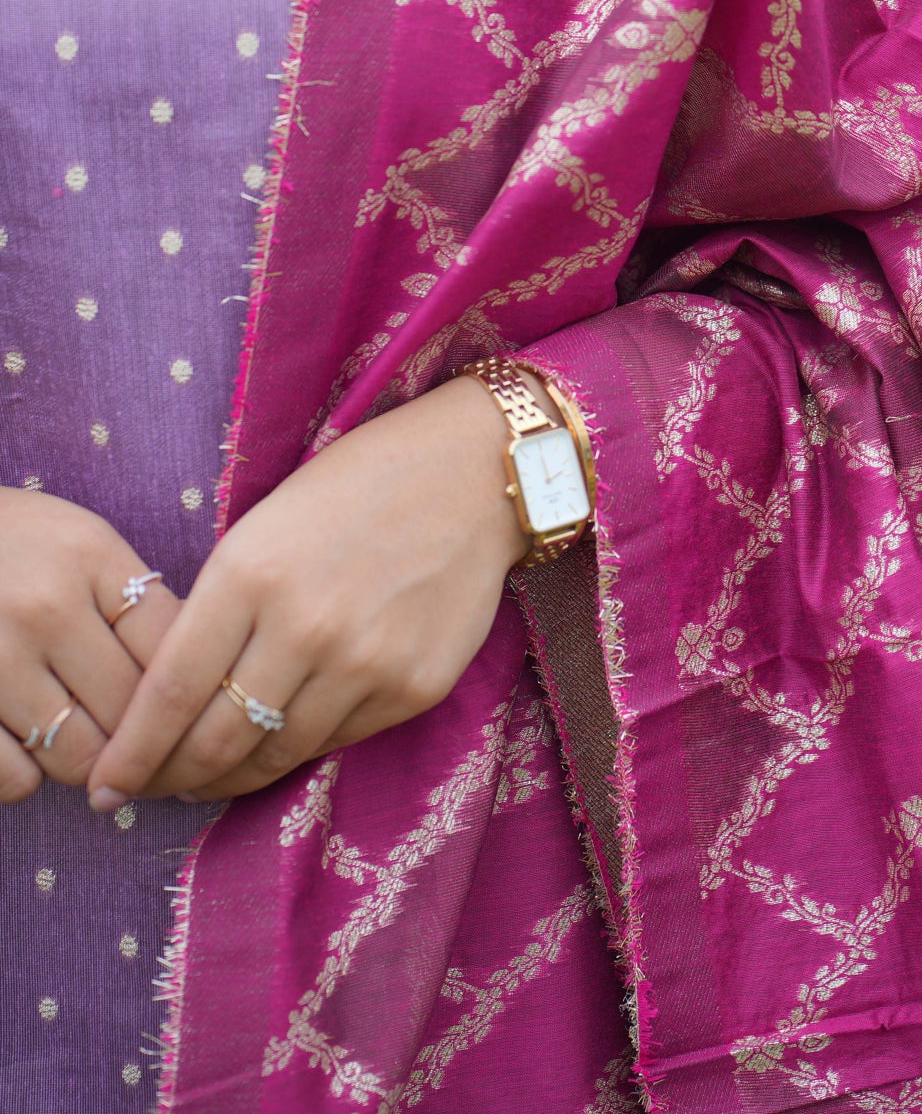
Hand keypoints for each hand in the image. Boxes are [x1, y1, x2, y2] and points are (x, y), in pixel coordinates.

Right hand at [0, 487, 178, 801]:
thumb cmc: (15, 545)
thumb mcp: (81, 542)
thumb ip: (134, 599)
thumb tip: (199, 669)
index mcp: (91, 558)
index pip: (172, 646)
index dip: (192, 689)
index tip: (194, 711)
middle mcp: (46, 607)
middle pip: (133, 709)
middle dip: (145, 735)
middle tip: (140, 740)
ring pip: (80, 755)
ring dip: (90, 761)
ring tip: (83, 738)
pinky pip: (16, 778)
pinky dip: (29, 778)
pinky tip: (28, 748)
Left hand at [87, 379, 524, 807]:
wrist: (475, 473)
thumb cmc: (356, 486)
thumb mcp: (264, 527)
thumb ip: (221, 609)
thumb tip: (174, 700)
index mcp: (251, 573)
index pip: (169, 693)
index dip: (131, 753)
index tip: (105, 786)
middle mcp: (305, 626)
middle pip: (216, 741)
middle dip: (172, 778)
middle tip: (153, 789)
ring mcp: (365, 663)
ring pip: (275, 753)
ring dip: (232, 777)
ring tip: (210, 777)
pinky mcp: (414, 688)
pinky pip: (337, 742)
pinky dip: (300, 749)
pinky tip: (283, 739)